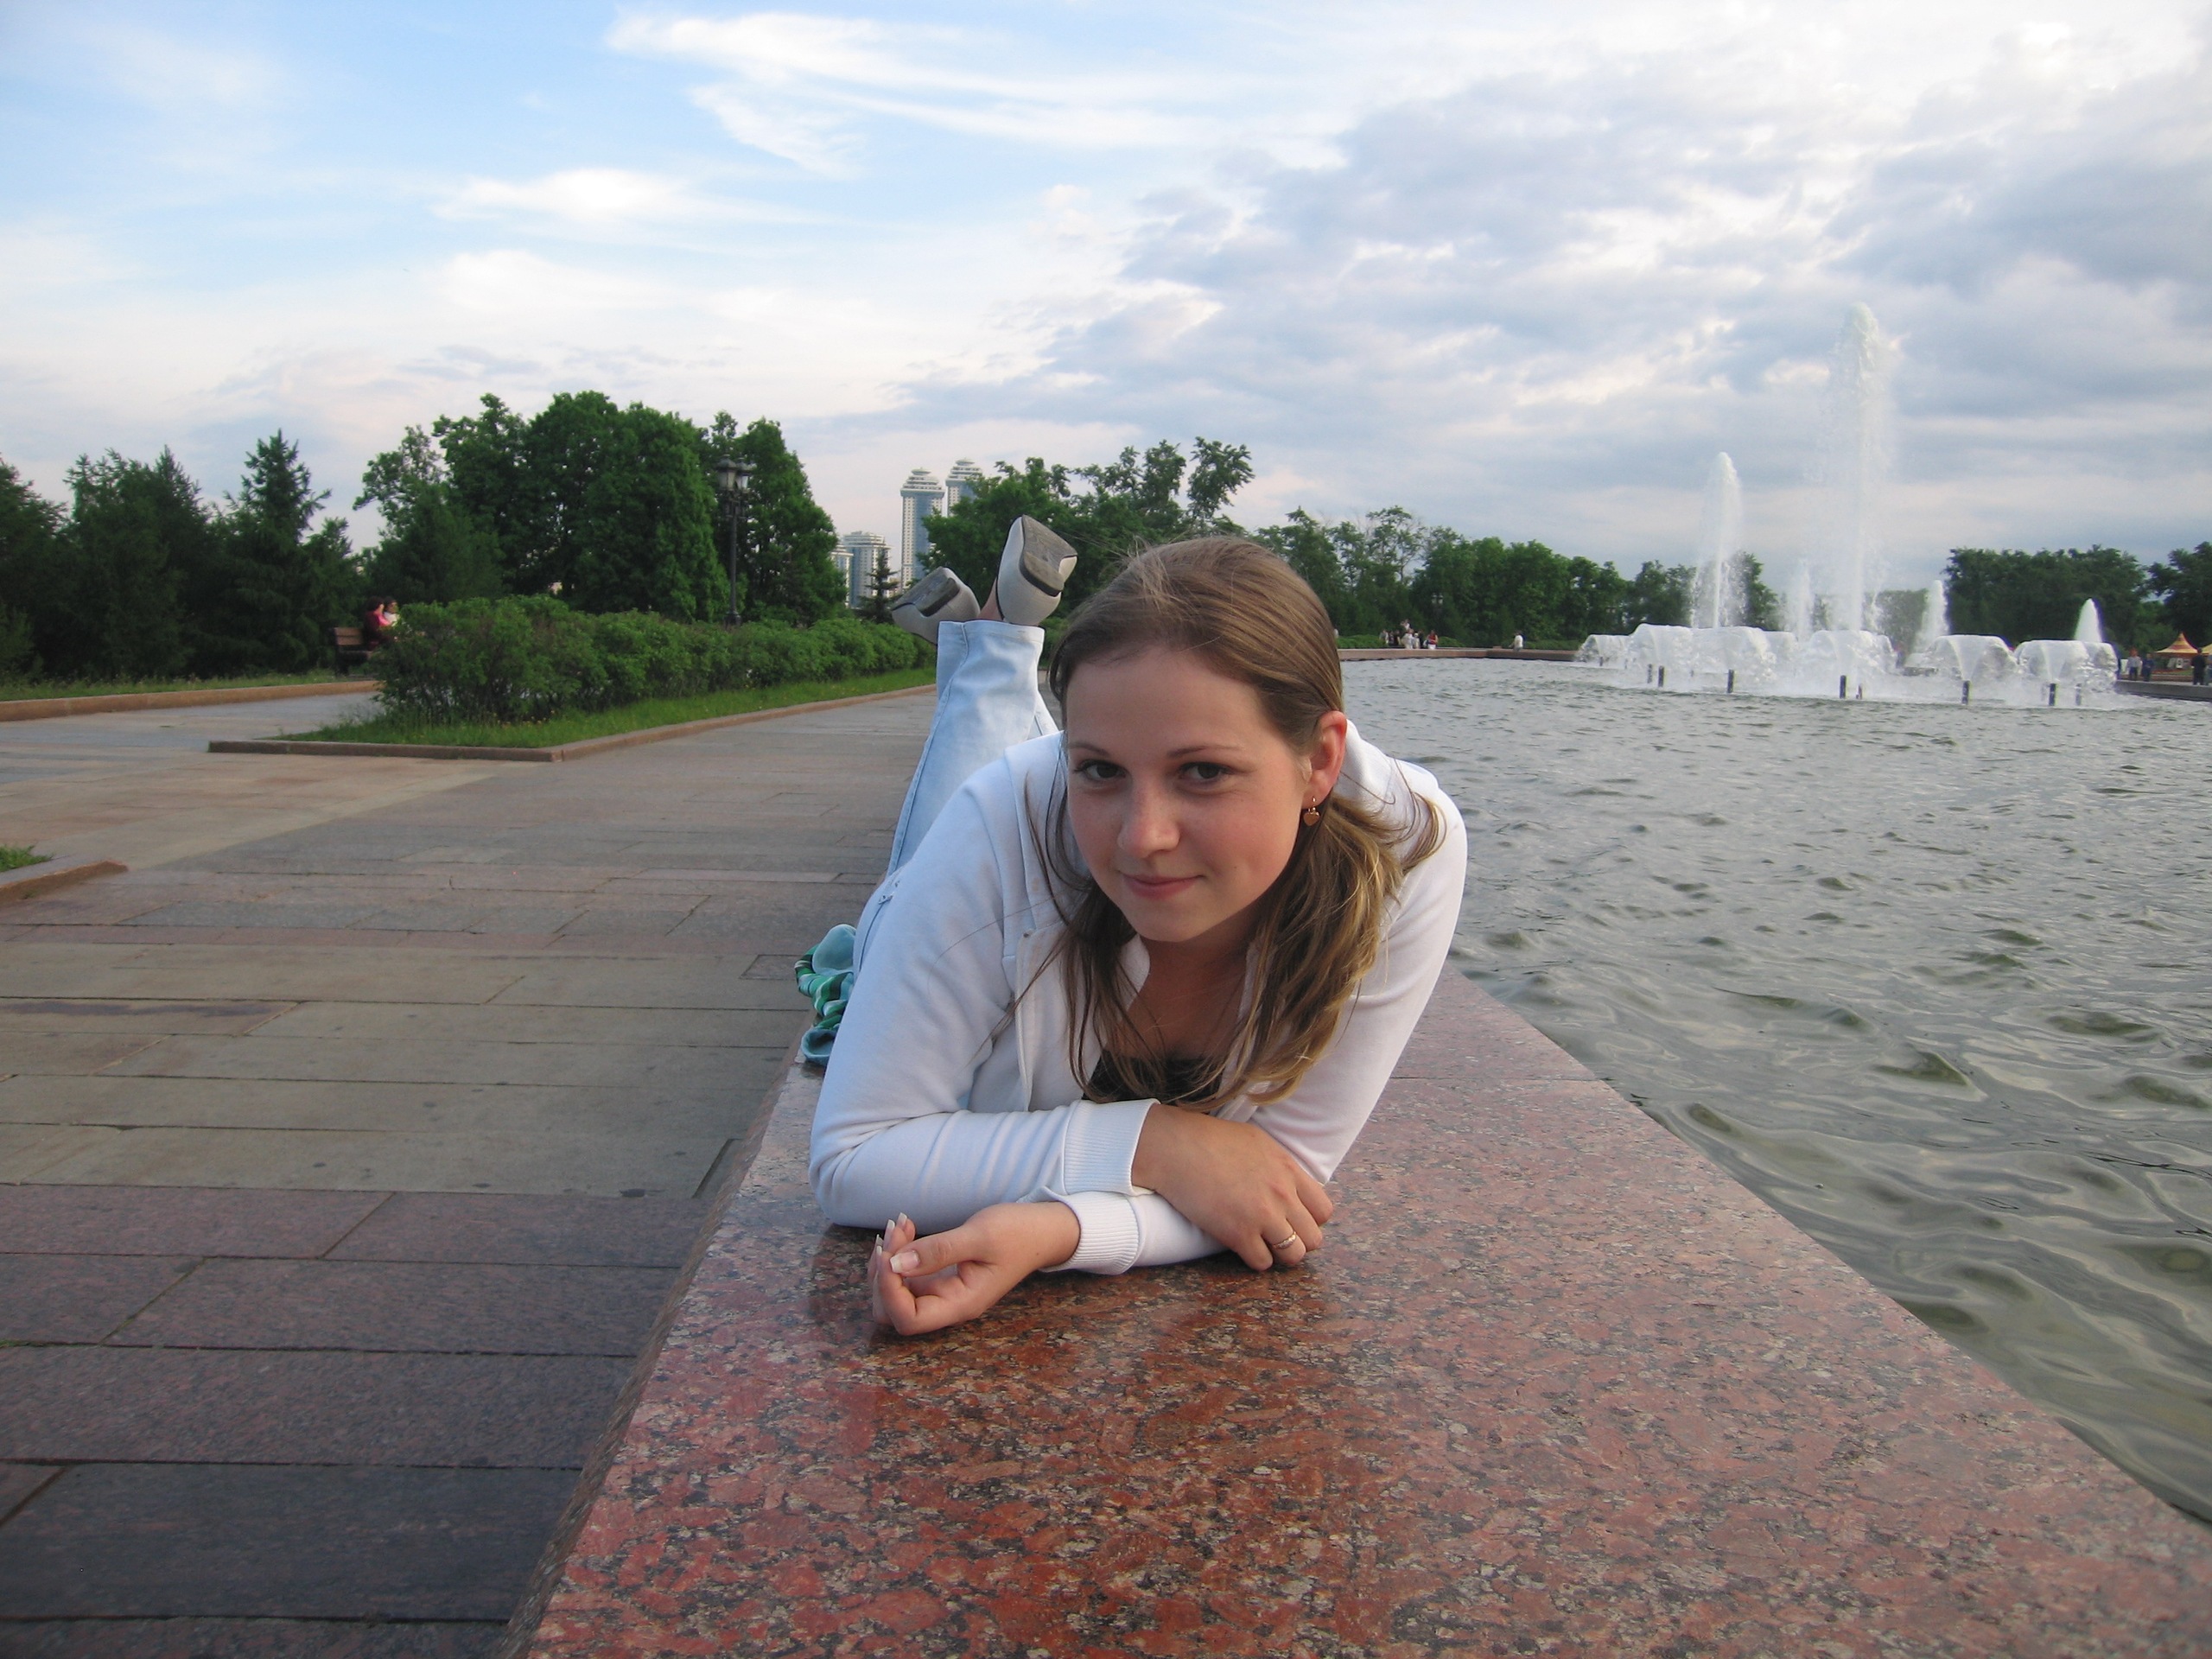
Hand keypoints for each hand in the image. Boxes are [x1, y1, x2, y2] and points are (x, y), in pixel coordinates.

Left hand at [868, 1202, 1080, 1334]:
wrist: (1042, 1230)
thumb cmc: (1018, 1233)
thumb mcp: (979, 1236)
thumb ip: (937, 1252)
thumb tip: (895, 1265)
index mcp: (961, 1304)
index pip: (909, 1319)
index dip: (889, 1291)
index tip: (889, 1253)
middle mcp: (948, 1305)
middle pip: (894, 1312)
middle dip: (883, 1275)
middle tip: (895, 1232)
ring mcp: (943, 1292)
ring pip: (896, 1293)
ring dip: (888, 1262)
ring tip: (900, 1225)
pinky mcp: (940, 1278)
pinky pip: (906, 1276)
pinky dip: (899, 1254)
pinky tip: (906, 1228)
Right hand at [1129, 1104, 1333, 1270]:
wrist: (1175, 1147)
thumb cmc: (1209, 1140)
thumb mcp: (1257, 1142)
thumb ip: (1279, 1166)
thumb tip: (1289, 1183)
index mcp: (1289, 1169)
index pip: (1324, 1210)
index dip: (1310, 1220)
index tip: (1293, 1220)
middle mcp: (1282, 1194)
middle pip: (1314, 1238)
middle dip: (1298, 1241)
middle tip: (1278, 1237)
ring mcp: (1262, 1215)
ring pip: (1294, 1255)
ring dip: (1279, 1254)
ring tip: (1263, 1246)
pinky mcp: (1238, 1233)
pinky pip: (1263, 1262)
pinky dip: (1255, 1259)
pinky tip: (1242, 1247)